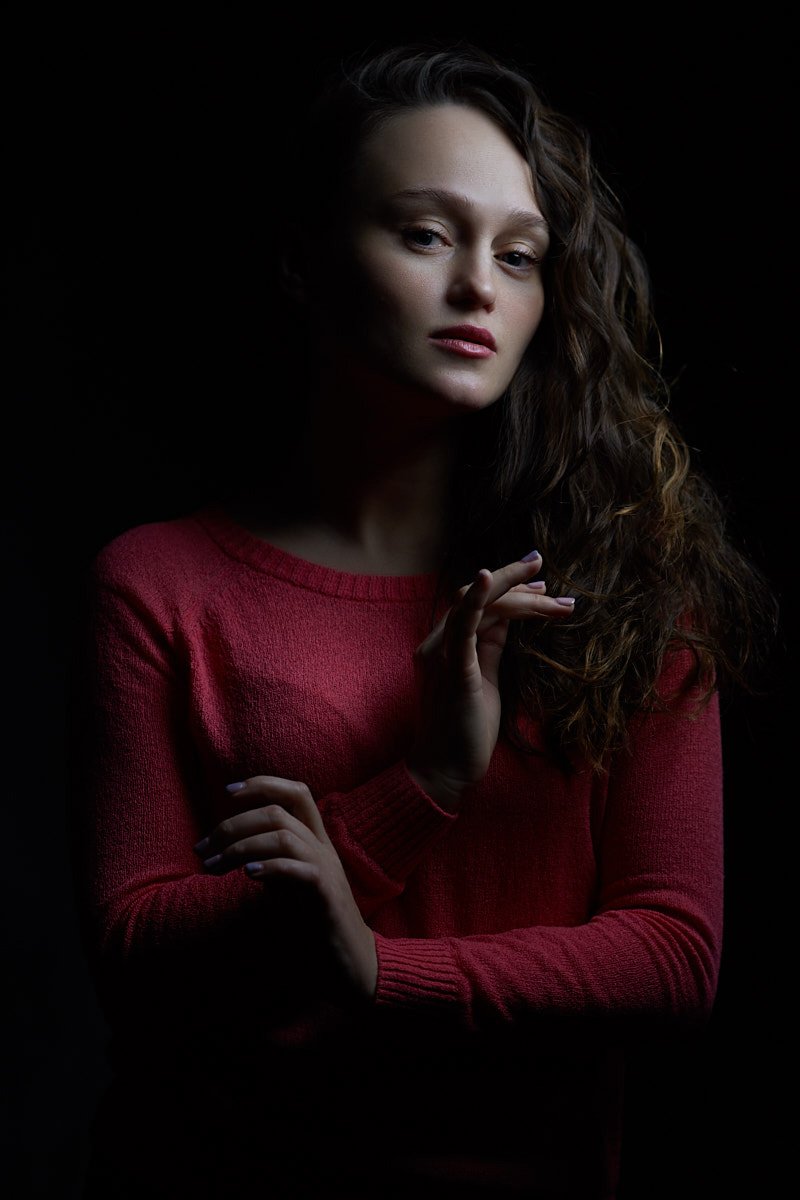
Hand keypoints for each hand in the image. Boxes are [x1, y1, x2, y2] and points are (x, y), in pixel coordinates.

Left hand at [193, 777, 377, 1001]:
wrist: (351, 961)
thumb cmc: (315, 922)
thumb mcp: (288, 883)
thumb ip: (270, 859)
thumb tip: (231, 845)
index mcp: (316, 840)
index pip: (297, 792)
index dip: (263, 784)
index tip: (229, 792)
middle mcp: (323, 848)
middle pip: (278, 812)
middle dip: (232, 825)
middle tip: (202, 849)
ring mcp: (326, 869)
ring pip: (284, 836)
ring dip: (240, 847)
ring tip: (213, 867)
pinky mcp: (326, 895)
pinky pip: (299, 869)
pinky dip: (270, 867)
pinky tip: (248, 874)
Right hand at [406, 553, 573, 810]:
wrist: (445, 771)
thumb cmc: (464, 730)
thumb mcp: (484, 679)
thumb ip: (491, 648)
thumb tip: (509, 620)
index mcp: (446, 646)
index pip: (477, 605)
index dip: (507, 588)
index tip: (538, 582)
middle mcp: (437, 644)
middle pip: (476, 598)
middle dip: (515, 583)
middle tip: (547, 575)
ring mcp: (442, 656)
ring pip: (475, 605)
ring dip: (515, 593)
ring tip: (550, 592)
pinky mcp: (453, 671)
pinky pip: (462, 627)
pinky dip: (477, 599)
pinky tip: (489, 577)